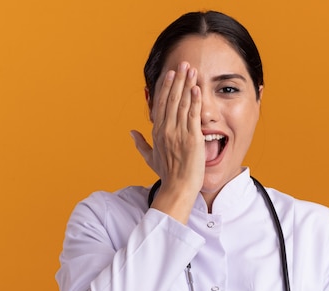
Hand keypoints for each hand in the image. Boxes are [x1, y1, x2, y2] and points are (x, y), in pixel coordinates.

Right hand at [130, 62, 204, 222]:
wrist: (178, 188)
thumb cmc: (167, 175)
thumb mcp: (150, 158)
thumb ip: (141, 144)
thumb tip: (132, 133)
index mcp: (157, 132)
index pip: (160, 104)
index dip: (165, 87)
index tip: (169, 74)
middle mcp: (166, 130)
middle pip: (170, 99)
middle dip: (176, 80)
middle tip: (182, 64)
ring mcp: (178, 133)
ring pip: (182, 103)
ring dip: (187, 85)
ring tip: (191, 69)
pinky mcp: (192, 138)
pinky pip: (193, 115)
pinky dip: (194, 100)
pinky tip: (197, 88)